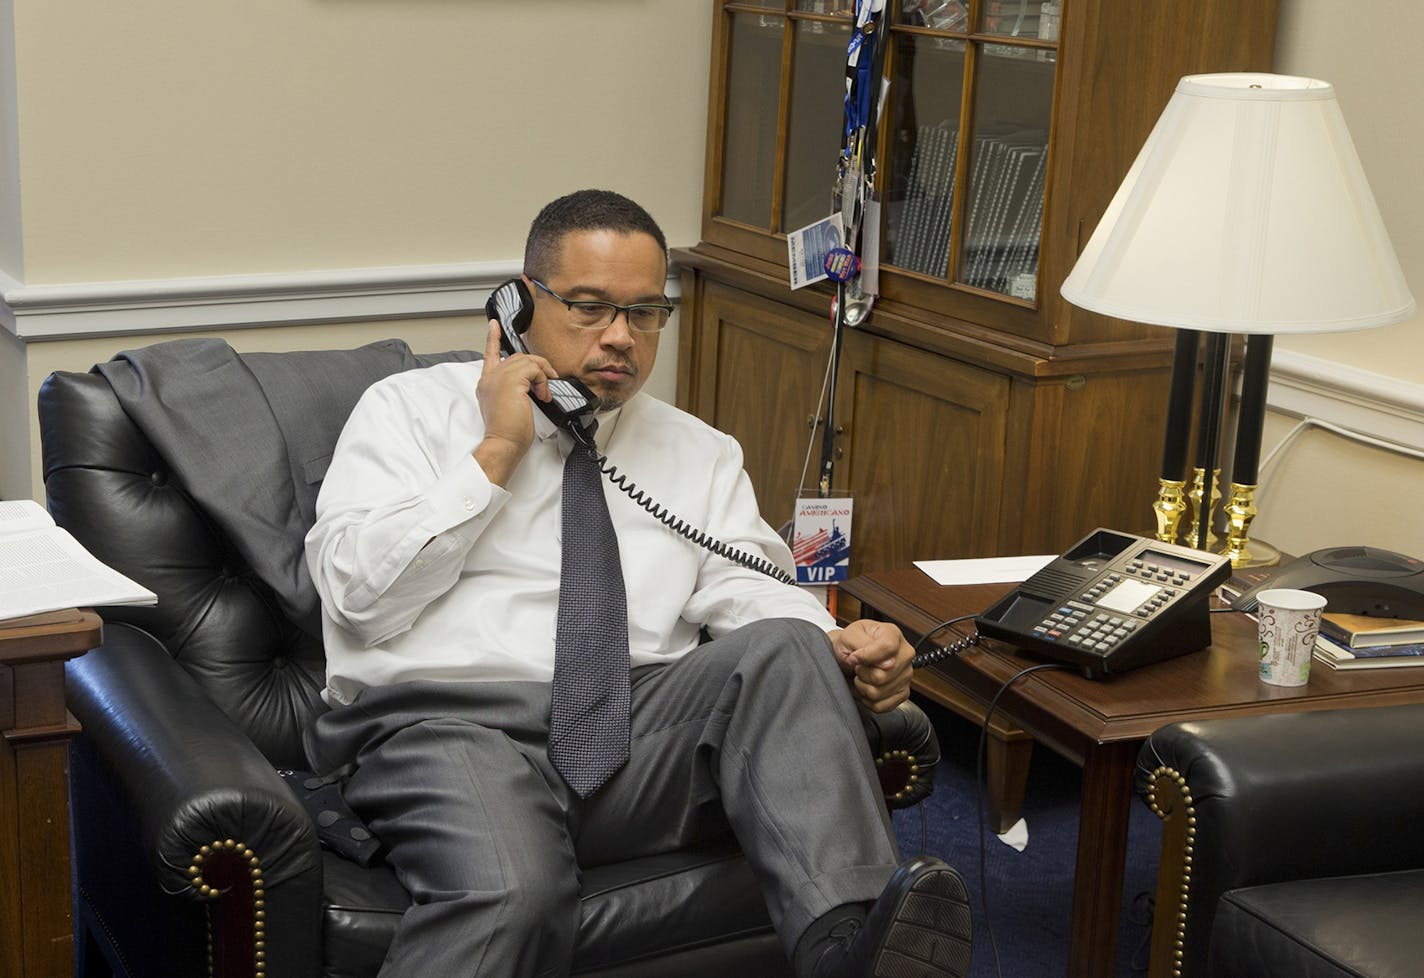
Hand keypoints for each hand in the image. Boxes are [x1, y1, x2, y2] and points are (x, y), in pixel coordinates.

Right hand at [473, 320, 557, 485]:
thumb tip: (534, 383)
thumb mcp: (510, 406)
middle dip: (536, 366)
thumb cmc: (508, 432)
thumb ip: (515, 390)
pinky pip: (534, 369)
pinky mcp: (511, 381)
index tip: (494, 325)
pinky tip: (543, 395)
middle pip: (516, 357)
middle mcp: (489, 378)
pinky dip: (543, 380)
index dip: (492, 338)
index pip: (489, 355)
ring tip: (544, 393)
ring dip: (542, 375)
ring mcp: (498, 378)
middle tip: (546, 383)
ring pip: (527, 361)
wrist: (504, 443)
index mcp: (487, 384)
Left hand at [829, 619, 914, 712]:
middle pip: (882, 674)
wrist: (850, 655)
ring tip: (862, 676)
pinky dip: (868, 700)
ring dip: (863, 687)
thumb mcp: (849, 636)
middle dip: (862, 674)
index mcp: (893, 634)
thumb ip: (863, 645)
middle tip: (858, 666)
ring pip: (880, 692)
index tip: (854, 657)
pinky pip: (882, 706)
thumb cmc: (851, 644)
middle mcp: (905, 654)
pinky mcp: (903, 693)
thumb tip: (882, 663)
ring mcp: (906, 674)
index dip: (867, 656)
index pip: (887, 647)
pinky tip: (867, 687)